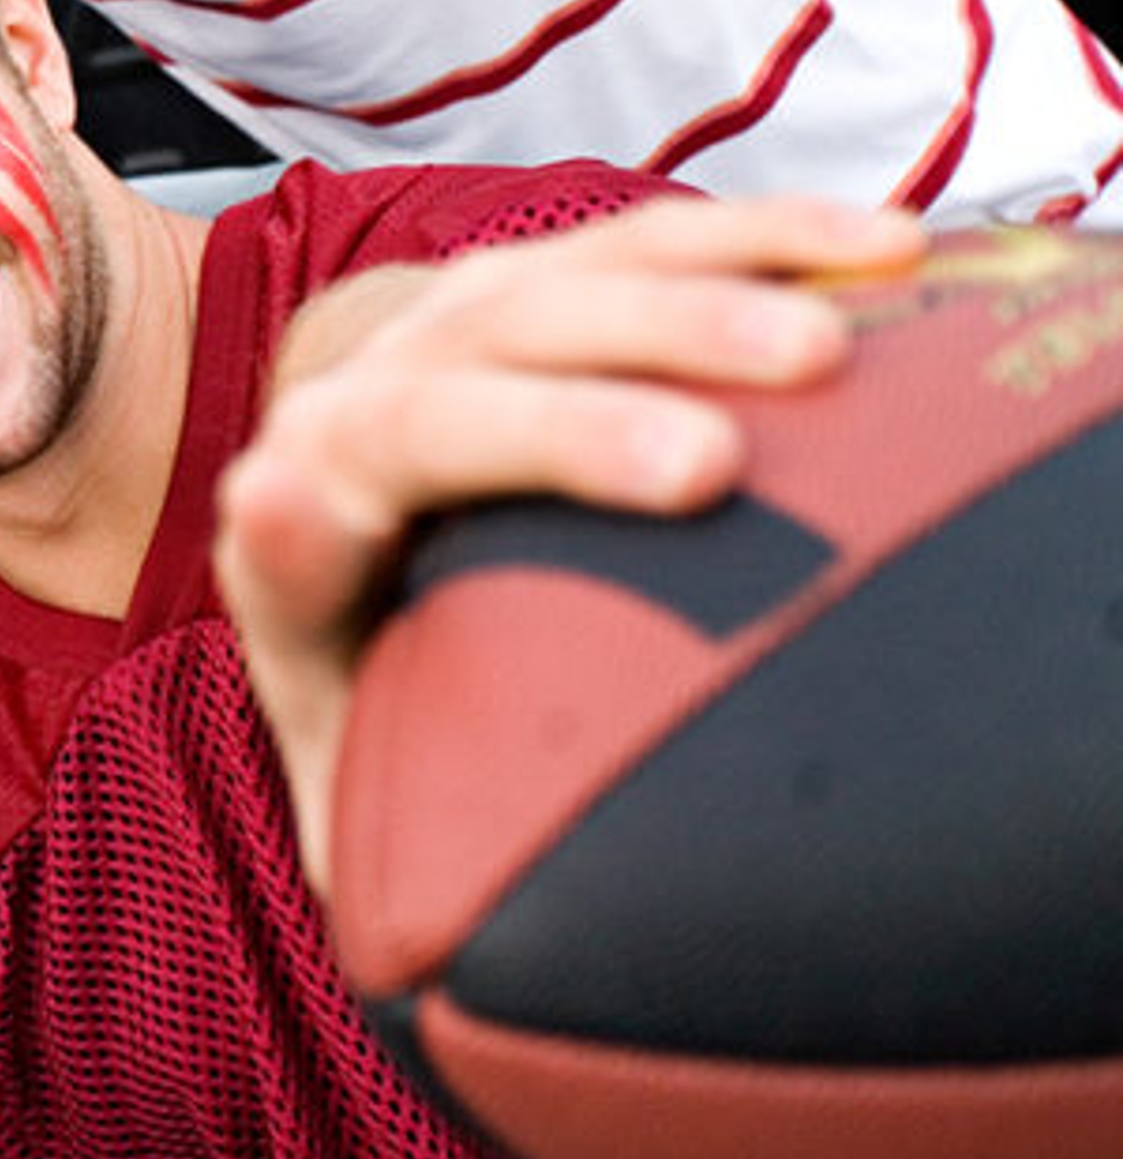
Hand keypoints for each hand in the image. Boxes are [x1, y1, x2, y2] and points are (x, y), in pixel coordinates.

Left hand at [212, 193, 923, 900]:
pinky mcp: (535, 277)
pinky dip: (760, 240)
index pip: (286, 532)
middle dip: (569, 425)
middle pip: (443, 399)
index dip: (291, 524)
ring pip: (553, 293)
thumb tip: (421, 918)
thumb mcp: (357, 764)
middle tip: (708, 468)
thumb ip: (373, 818)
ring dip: (690, 307)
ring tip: (822, 349)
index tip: (298, 501)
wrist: (369, 509)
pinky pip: (647, 243)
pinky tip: (872, 252)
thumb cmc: (384, 672)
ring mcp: (440, 326)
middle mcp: (350, 408)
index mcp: (291, 532)